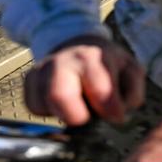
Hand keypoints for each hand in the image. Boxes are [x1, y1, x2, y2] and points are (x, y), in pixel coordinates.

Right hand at [26, 35, 145, 124]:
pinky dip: (49, 112)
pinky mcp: (28, 80)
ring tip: (77, 106)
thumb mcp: (130, 70)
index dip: (111, 111)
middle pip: (58, 96)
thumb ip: (133, 91)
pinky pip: (32, 106)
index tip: (116, 116)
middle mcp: (62, 61)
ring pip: (41, 104)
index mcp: (91, 57)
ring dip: (62, 114)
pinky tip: (62, 104)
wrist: (76, 44)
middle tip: (89, 117)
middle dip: (77, 116)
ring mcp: (41, 69)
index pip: (100, 91)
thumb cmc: (107, 64)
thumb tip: (119, 113)